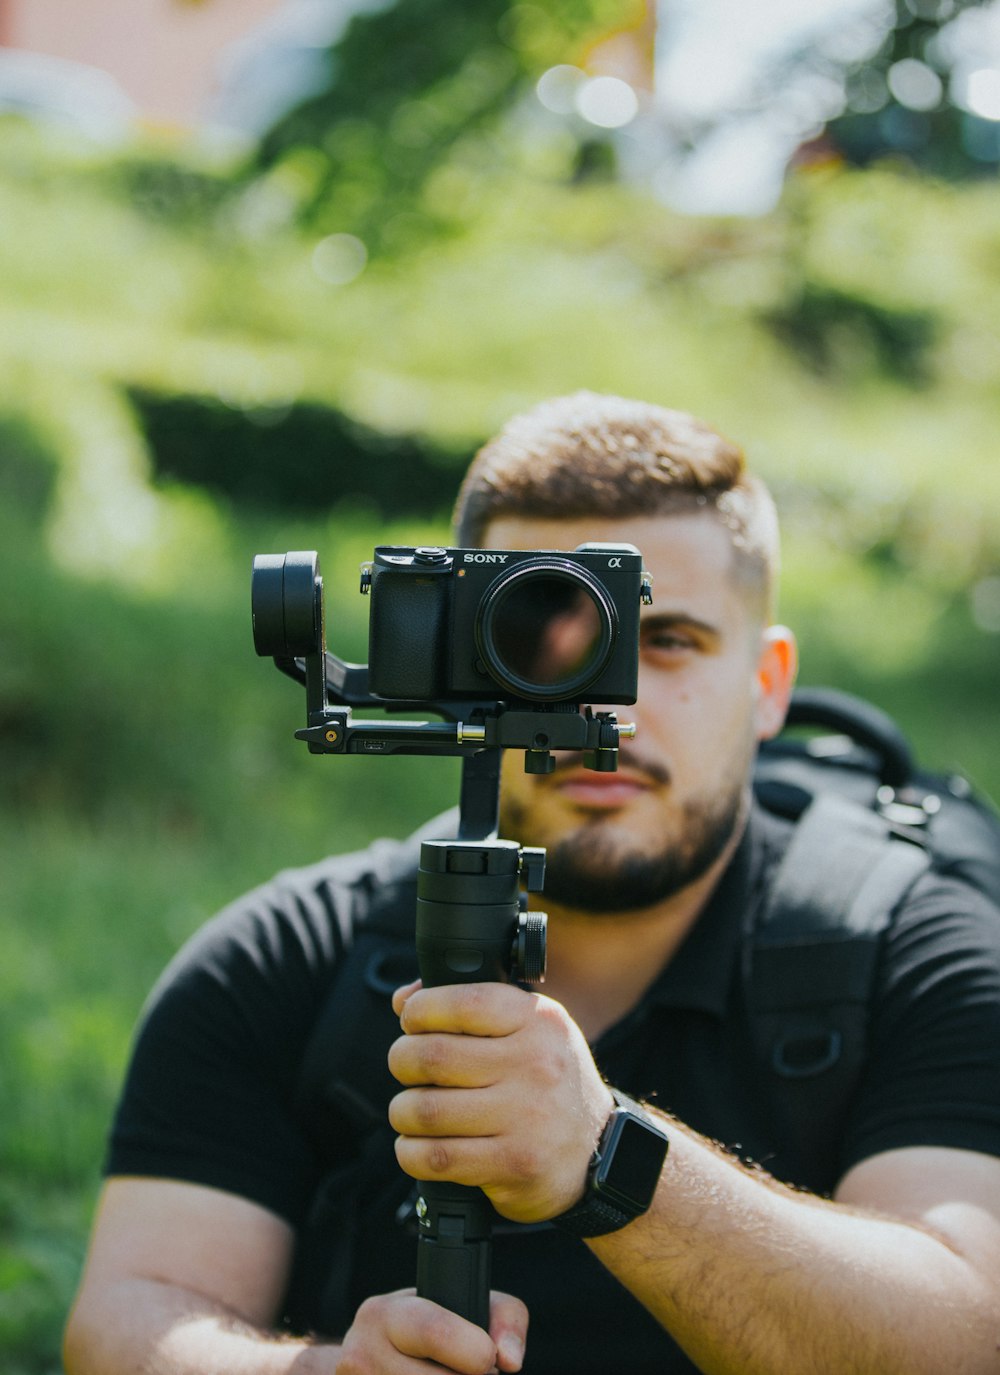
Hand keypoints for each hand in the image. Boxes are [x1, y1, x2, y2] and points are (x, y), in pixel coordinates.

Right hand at [335, 1287, 527, 1373]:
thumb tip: (509, 1360)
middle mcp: (362, 1353)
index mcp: (383, 1313)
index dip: (475, 1352)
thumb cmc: (432, 1326)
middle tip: (472, 1371)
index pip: (435, 1332)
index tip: (488, 1357)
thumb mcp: (465, 1304)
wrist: (374, 1354)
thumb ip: (504, 1319)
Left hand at [388, 981, 613, 1222]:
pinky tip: (419, 1145)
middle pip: (433, 1056)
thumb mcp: (530, 1029)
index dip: (421, 1010)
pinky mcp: (513, 1164)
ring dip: (403, 1111)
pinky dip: (411, 1152)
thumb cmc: (548, 1081)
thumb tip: (402, 999)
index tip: (412, 1021)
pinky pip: (435, 1157)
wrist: (597, 1151)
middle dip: (402, 1061)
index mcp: (539, 1021)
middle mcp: (536, 1065)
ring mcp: (526, 1117)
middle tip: (406, 1069)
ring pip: (426, 1110)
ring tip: (411, 1110)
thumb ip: (470, 1005)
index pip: (463, 1003)